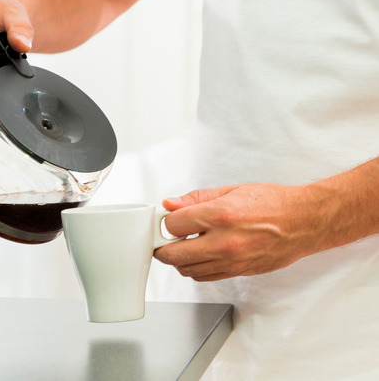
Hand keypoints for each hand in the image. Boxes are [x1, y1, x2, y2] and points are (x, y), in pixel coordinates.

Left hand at [153, 183, 326, 280]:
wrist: (305, 222)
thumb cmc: (273, 203)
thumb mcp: (231, 190)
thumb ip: (196, 199)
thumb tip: (170, 204)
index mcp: (221, 215)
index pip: (173, 225)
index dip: (166, 222)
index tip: (169, 219)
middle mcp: (225, 242)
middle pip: (173, 254)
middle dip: (163, 246)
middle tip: (165, 238)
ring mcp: (232, 261)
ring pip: (186, 269)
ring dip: (178, 259)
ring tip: (185, 244)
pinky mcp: (238, 272)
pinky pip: (204, 277)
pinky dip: (195, 268)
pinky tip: (200, 255)